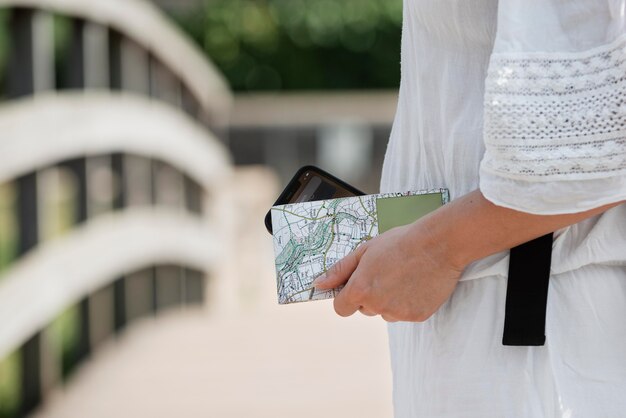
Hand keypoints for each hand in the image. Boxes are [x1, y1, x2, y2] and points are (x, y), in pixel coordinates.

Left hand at [312, 219, 464, 321]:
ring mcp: (398, 313)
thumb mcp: (364, 251)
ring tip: (403, 276)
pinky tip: (416, 283)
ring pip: (385, 312)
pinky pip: (405, 313)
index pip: (341, 308)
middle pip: (364, 309)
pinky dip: (408, 302)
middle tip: (386, 272)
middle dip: (370, 295)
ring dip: (389, 300)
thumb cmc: (399, 243)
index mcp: (360, 290)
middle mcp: (377, 305)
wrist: (438, 244)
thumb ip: (339, 271)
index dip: (346, 297)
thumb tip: (318, 284)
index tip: (355, 286)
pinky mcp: (417, 316)